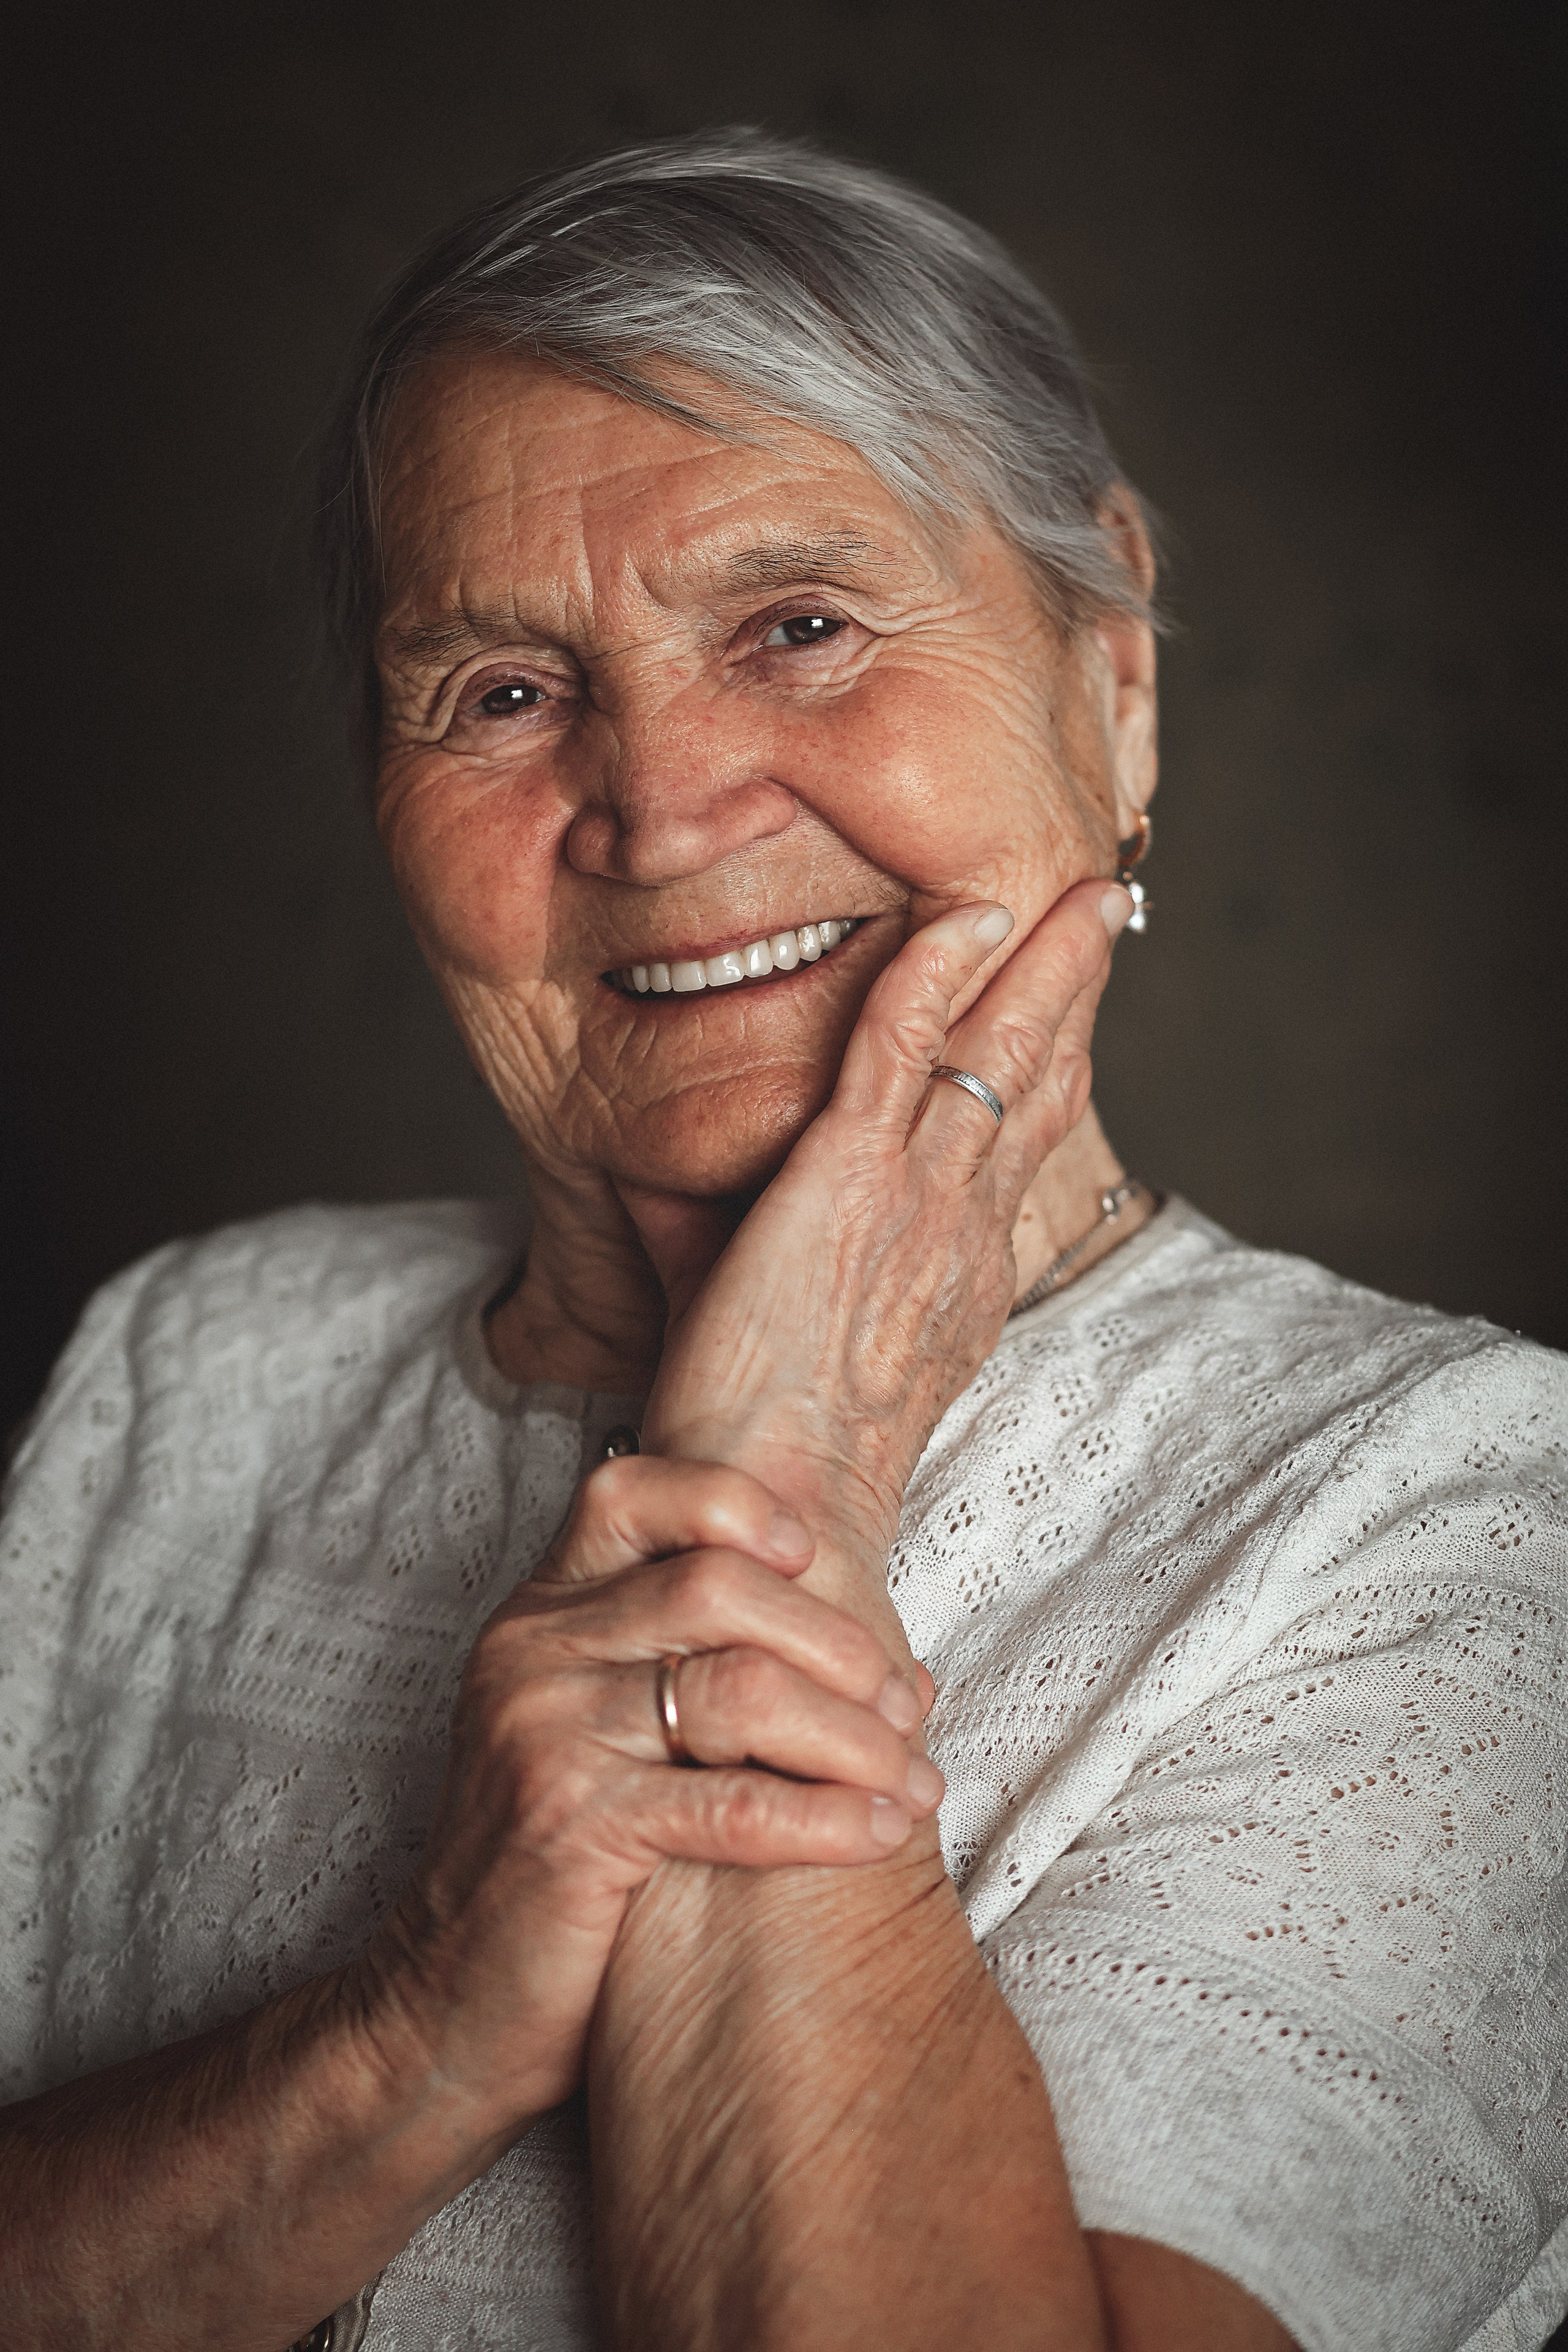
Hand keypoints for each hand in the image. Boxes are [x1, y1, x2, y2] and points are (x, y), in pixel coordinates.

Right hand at [352, 1455, 941, 2138]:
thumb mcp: (624, 1746)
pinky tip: (881, 1834)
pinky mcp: (570, 1825)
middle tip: (902, 1706)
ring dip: (851, 1735)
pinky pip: (732, 1803)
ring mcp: (544, 1732)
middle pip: (715, 1582)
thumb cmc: (561, 1871)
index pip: (630, 1490)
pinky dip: (827, 1817)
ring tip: (911, 1779)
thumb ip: (732, 1681)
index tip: (812, 1555)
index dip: (731, 1503)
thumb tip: (911, 1675)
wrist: (446, 2007)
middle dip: (836, 1641)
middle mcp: (531, 1650)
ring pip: (740, 1688)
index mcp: (539, 1611)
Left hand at [634, 880, 1129, 1575]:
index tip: (1069, 1013)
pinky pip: (906, 1045)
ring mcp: (916, 1198)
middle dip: (1073, 988)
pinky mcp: (849, 1176)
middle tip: (1107, 911)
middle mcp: (960, 1229)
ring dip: (1042, 959)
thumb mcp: (789, 1351)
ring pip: (996, 1049)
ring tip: (1088, 891)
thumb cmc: (768, 1452)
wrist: (769, 1510)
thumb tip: (671, 1204)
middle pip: (1034, 1081)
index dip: (1051, 1068)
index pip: (1018, 1147)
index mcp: (960, 1277)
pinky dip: (937, 970)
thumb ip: (749, 1267)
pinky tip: (965, 915)